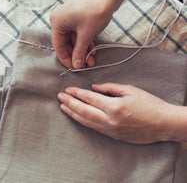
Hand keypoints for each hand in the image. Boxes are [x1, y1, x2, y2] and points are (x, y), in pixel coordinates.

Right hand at [49, 0, 113, 68]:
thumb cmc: (95, 11)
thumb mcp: (86, 35)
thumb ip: (79, 52)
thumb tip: (76, 65)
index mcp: (56, 22)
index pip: (58, 45)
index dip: (66, 58)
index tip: (73, 68)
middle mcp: (60, 20)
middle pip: (66, 43)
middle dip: (76, 55)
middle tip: (84, 66)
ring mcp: (69, 18)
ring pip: (73, 40)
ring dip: (82, 50)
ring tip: (90, 61)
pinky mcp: (77, 18)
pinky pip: (78, 34)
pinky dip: (84, 43)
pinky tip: (91, 52)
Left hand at [57, 83, 175, 143]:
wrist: (163, 124)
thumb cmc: (149, 104)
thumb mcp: (130, 90)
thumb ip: (109, 88)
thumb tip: (93, 88)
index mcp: (114, 106)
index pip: (89, 99)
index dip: (76, 94)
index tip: (67, 90)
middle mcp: (109, 120)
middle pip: (83, 111)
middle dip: (69, 103)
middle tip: (59, 97)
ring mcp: (110, 129)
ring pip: (86, 121)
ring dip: (72, 113)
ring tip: (63, 107)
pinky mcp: (112, 135)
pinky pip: (93, 127)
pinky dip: (82, 121)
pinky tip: (76, 116)